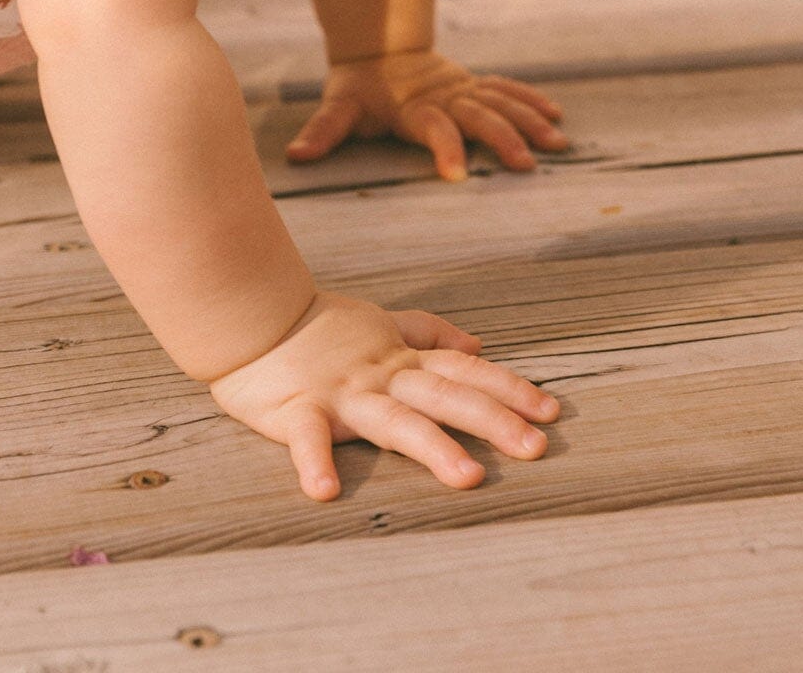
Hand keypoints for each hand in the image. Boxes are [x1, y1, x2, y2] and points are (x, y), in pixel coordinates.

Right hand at [207, 288, 559, 501]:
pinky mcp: (296, 409)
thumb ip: (428, 332)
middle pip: (445, 395)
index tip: (552, 411)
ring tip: (467, 478)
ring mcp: (341, 393)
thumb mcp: (380, 322)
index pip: (464, 369)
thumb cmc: (317, 325)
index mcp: (400, 358)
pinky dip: (314, 462)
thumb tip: (478, 342)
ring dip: (431, 446)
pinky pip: (307, 438)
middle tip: (536, 447)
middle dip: (493, 420)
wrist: (251, 311)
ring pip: (394, 420)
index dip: (508, 388)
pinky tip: (324, 491)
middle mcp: (380, 376)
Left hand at [285, 46, 568, 180]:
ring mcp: (462, 88)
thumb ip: (323, 131)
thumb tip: (296, 155)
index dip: (445, 149)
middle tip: (526, 165)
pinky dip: (530, 100)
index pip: (432, 128)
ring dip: (528, 122)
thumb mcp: (339, 106)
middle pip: (478, 116)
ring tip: (556, 144)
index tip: (459, 176)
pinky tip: (556, 116)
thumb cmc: (358, 87)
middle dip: (503, 139)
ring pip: (500, 102)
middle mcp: (444, 96)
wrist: (378, 45)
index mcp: (413, 107)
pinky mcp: (473, 85)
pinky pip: (506, 90)